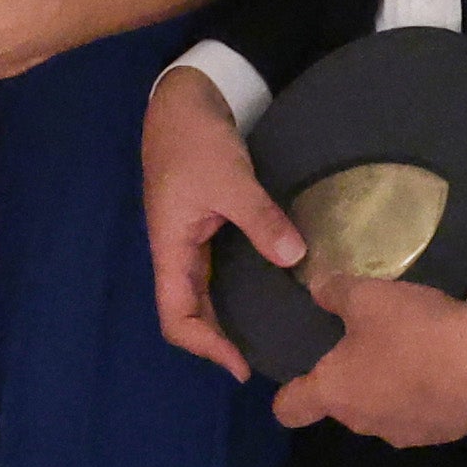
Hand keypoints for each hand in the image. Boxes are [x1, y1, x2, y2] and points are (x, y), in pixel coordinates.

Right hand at [139, 69, 309, 377]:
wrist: (185, 102)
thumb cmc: (196, 142)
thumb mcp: (231, 180)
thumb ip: (261, 219)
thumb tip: (296, 258)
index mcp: (170, 249)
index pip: (175, 317)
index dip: (204, 347)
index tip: (241, 364)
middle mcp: (177, 253)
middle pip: (187, 314)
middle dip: (219, 341)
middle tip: (264, 357)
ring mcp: (190, 241)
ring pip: (202, 296)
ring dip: (227, 319)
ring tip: (267, 334)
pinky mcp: (205, 227)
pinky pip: (216, 273)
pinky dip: (236, 292)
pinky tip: (267, 292)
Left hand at [270, 273, 466, 447]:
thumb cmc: (417, 329)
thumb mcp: (369, 297)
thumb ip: (333, 292)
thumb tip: (316, 288)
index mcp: (336, 394)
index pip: (288, 410)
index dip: (288, 394)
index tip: (301, 372)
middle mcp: (363, 424)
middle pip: (339, 407)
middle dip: (347, 381)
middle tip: (364, 344)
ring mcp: (404, 434)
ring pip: (379, 413)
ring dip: (384, 390)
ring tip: (406, 354)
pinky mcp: (441, 434)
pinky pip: (416, 417)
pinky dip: (418, 399)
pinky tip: (436, 371)